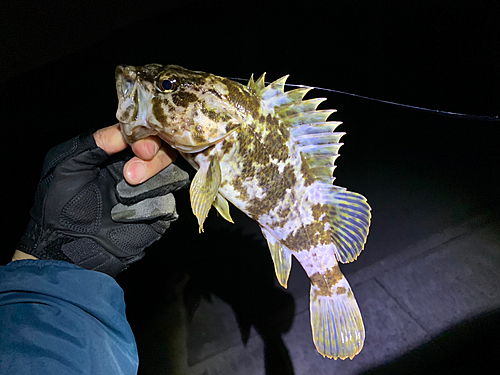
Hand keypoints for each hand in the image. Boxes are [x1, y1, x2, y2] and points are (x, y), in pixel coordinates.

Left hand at [14, 124, 188, 275]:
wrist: (64, 248)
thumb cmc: (58, 206)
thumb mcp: (67, 165)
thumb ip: (95, 142)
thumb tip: (126, 128)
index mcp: (118, 154)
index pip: (146, 135)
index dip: (149, 137)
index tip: (140, 147)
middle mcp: (138, 170)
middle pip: (166, 153)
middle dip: (153, 161)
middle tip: (129, 175)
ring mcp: (149, 193)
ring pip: (173, 176)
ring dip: (152, 183)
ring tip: (123, 196)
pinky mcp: (156, 216)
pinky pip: (168, 204)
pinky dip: (150, 207)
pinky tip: (127, 215)